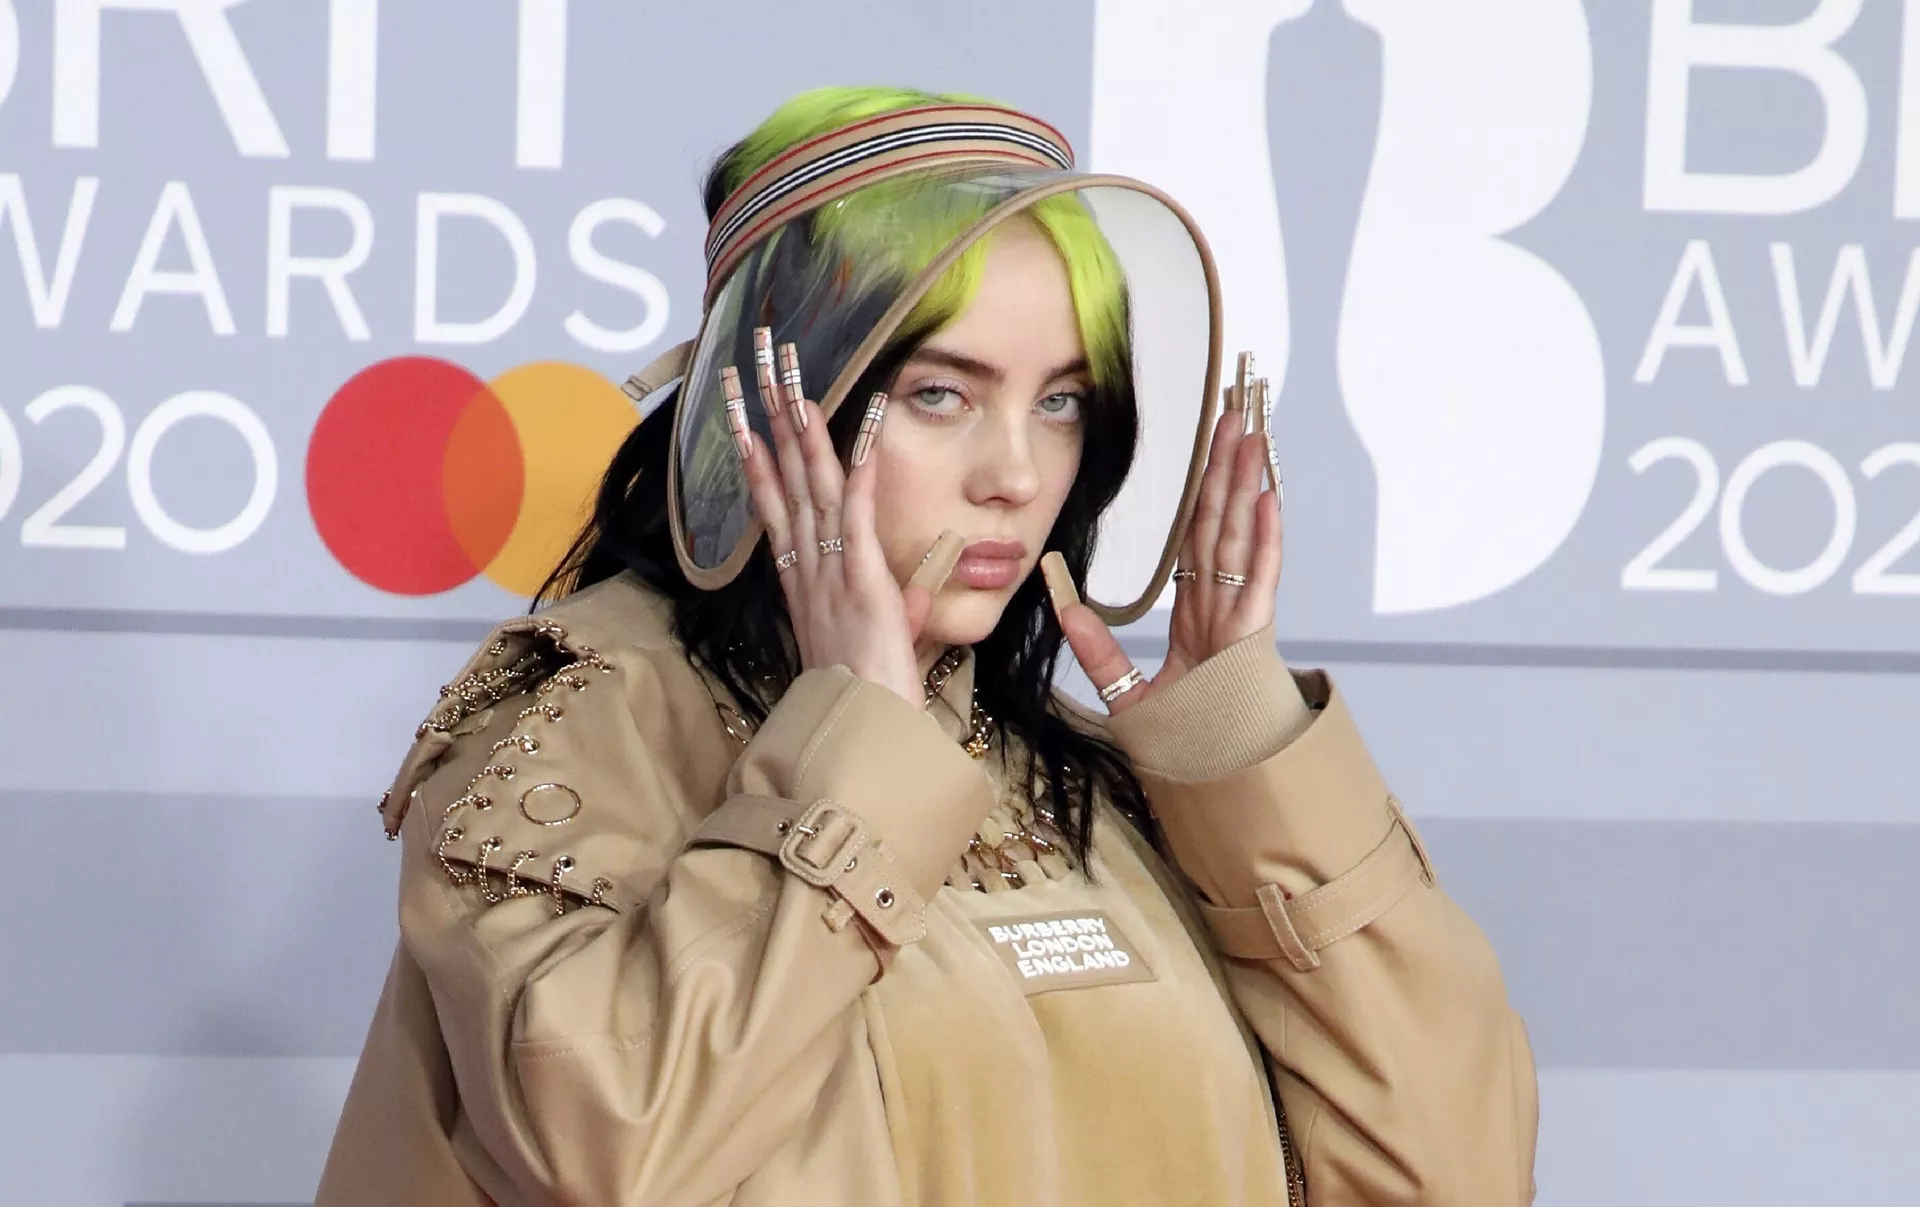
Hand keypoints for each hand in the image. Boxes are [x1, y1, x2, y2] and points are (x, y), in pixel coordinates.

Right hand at [733, 331, 932, 706]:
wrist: (861, 731)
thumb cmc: (866, 698)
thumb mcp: (879, 645)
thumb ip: (895, 612)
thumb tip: (915, 596)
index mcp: (803, 582)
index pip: (774, 507)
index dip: (757, 459)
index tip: (741, 417)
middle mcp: (807, 568)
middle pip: (782, 480)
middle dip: (766, 421)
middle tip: (750, 370)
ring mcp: (831, 569)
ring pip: (811, 484)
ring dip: (800, 426)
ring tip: (789, 377)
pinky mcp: (863, 576)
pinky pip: (859, 507)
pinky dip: (860, 460)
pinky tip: (862, 418)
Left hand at [1047, 410, 1282, 713]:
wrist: (1216, 779)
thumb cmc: (1189, 743)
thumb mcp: (1127, 693)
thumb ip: (1098, 651)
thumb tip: (1064, 610)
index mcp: (1197, 613)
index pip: (1198, 538)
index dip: (1202, 492)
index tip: (1207, 449)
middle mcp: (1223, 605)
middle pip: (1223, 521)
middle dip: (1227, 466)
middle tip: (1233, 411)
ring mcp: (1243, 615)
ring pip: (1243, 534)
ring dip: (1247, 481)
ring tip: (1251, 431)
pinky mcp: (1256, 632)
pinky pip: (1262, 575)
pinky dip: (1266, 536)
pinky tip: (1268, 494)